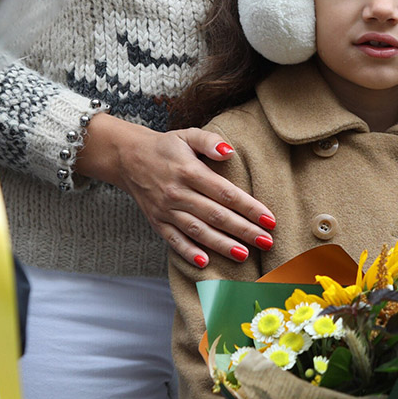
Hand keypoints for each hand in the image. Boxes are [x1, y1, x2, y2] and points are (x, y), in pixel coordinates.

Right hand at [76, 114, 275, 268]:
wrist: (128, 158)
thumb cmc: (166, 147)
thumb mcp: (187, 135)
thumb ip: (209, 142)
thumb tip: (229, 152)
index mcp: (189, 171)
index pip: (225, 192)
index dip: (249, 207)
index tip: (269, 219)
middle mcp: (178, 193)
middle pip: (216, 215)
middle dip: (243, 230)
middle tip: (267, 241)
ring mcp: (166, 210)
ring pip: (197, 231)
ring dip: (221, 245)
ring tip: (244, 255)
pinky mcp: (157, 222)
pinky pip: (174, 240)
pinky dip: (188, 253)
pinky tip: (205, 263)